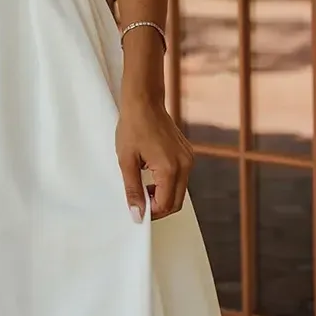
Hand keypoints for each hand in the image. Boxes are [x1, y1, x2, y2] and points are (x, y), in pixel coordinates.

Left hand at [115, 95, 193, 221]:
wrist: (144, 101)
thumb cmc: (133, 126)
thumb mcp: (126, 160)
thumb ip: (132, 190)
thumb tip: (137, 214)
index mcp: (170, 168)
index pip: (165, 205)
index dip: (150, 212)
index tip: (137, 209)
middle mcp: (185, 165)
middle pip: (176, 202)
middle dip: (158, 207)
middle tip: (139, 201)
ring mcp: (188, 159)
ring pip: (179, 191)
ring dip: (163, 195)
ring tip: (143, 185)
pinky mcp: (187, 154)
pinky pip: (180, 177)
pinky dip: (168, 183)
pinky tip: (151, 173)